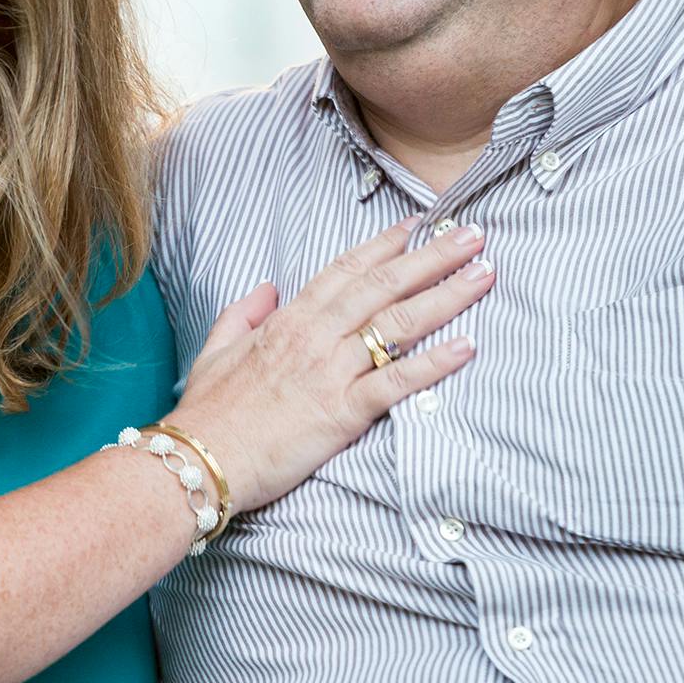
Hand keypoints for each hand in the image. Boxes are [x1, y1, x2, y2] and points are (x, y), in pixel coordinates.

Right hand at [169, 217, 491, 512]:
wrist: (200, 457)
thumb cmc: (209, 410)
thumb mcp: (216, 349)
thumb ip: (243, 314)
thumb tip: (267, 289)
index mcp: (289, 320)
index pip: (347, 270)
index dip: (386, 245)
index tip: (419, 225)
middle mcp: (316, 337)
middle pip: (384, 286)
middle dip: (432, 257)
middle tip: (472, 235)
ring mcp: (331, 372)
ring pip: (398, 324)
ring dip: (446, 296)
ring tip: (483, 275)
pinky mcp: (343, 412)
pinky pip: (397, 383)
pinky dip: (435, 364)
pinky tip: (467, 346)